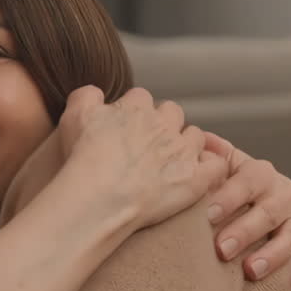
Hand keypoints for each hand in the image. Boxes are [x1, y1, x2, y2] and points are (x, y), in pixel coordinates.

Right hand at [56, 86, 228, 234]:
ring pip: (195, 135)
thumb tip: (96, 94)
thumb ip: (87, 96)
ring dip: (186, 144)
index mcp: (137, 107)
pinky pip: (216, 165)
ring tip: (170, 162)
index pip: (140, 99)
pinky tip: (196, 175)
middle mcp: (164, 123)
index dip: (132, 113)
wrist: (100, 197)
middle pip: (172, 112)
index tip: (124, 129)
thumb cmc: (84, 158)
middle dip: (163, 124)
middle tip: (147, 145)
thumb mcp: (74, 115)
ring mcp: (182, 150)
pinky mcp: (195, 178)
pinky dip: (210, 167)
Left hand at [203, 132, 290, 290]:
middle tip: (221, 249)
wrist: (258, 199)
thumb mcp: (221, 166)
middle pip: (268, 212)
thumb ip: (208, 154)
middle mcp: (284, 193)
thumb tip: (193, 136)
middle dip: (244, 231)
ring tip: (250, 270)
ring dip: (272, 254)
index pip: (246, 182)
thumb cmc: (231, 185)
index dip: (228, 197)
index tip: (208, 214)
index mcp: (260, 173)